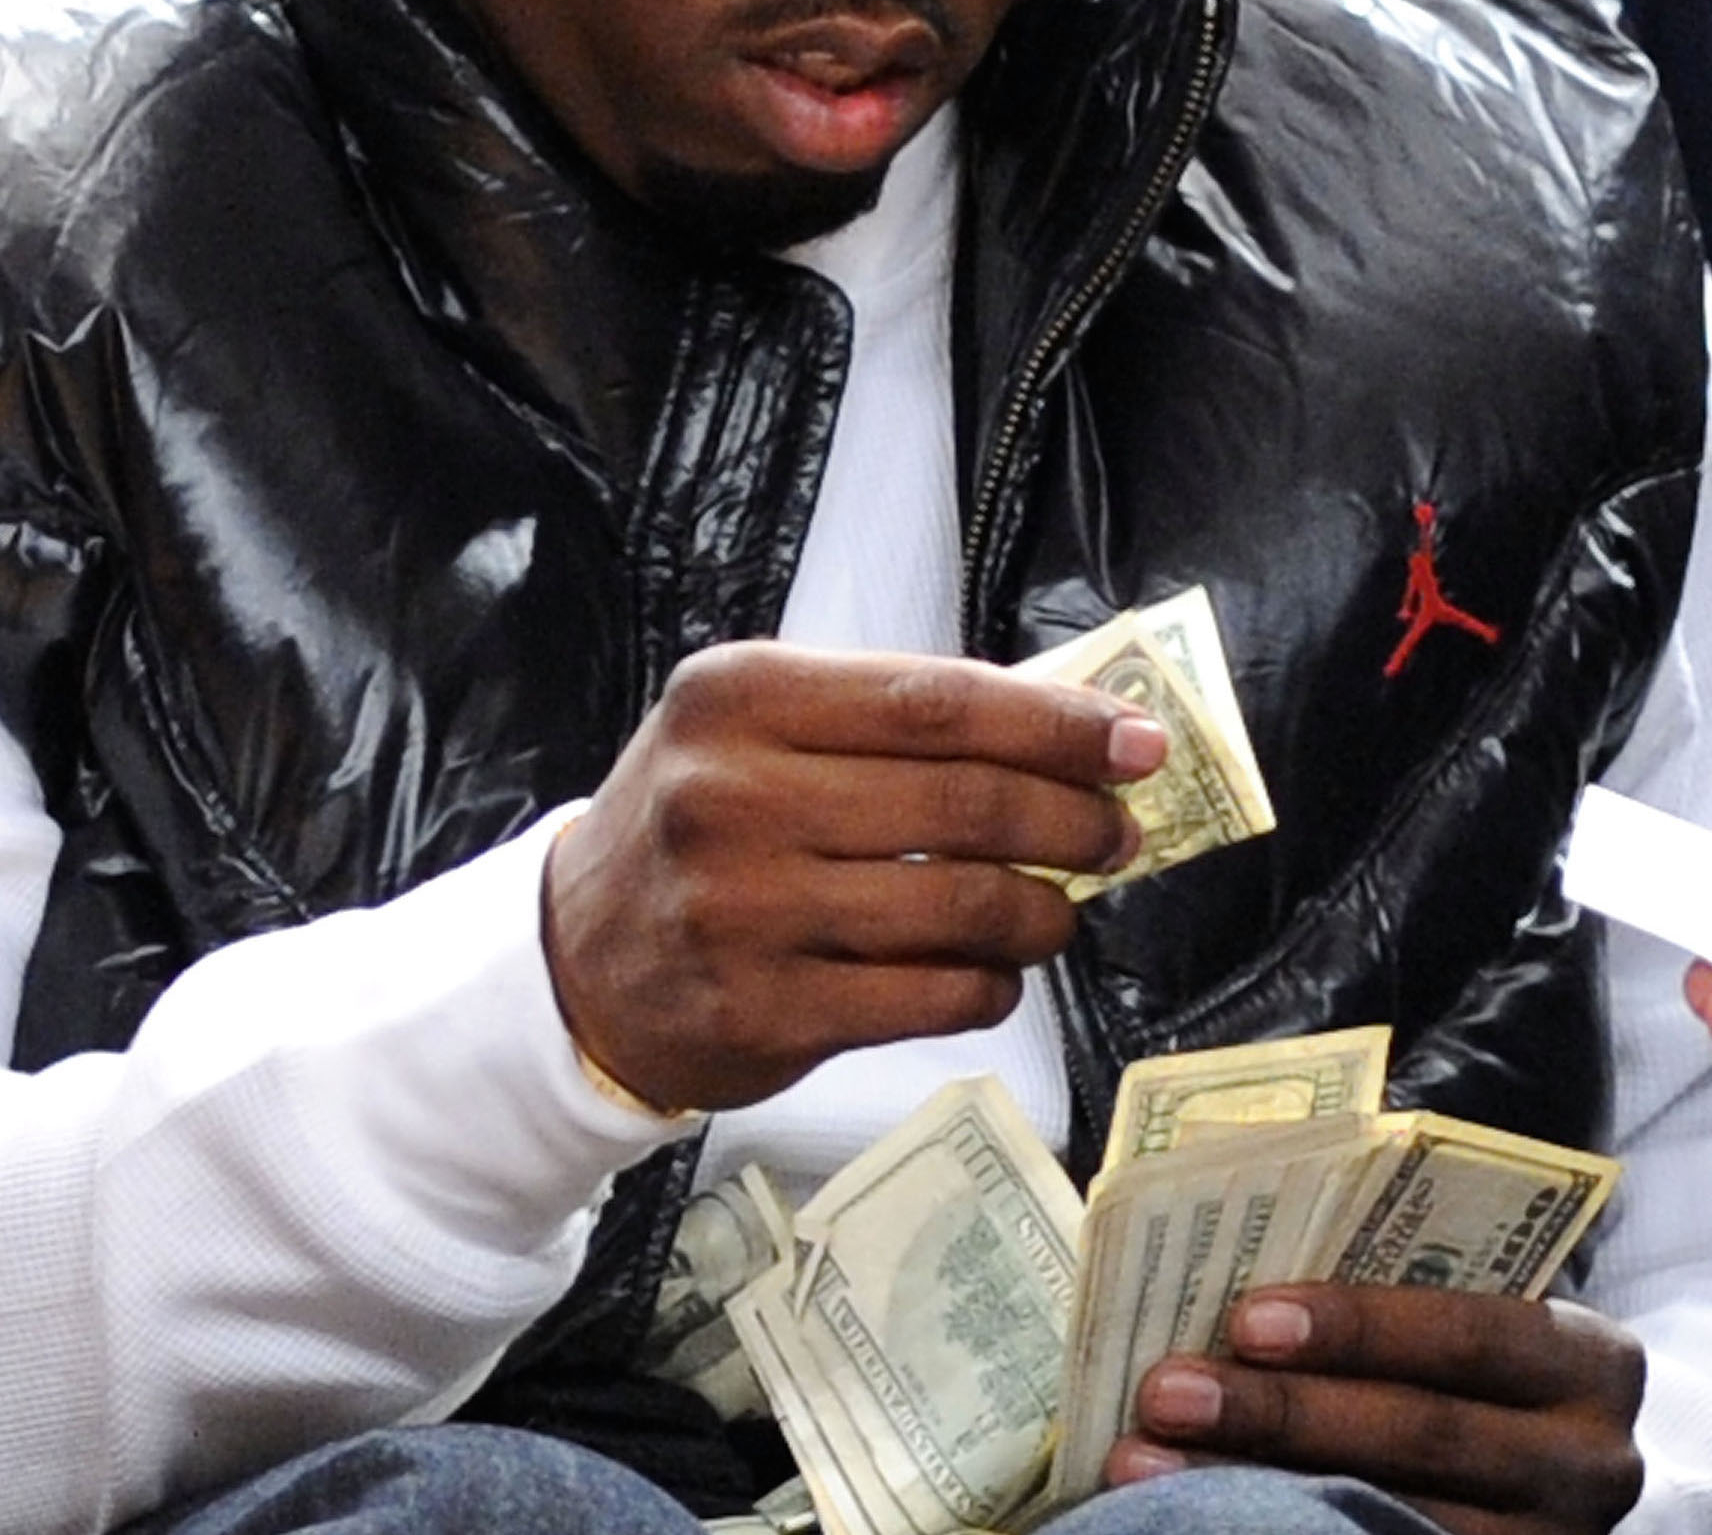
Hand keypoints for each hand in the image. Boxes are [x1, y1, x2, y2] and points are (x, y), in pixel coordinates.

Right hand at [541, 642, 1165, 1113]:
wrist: (577, 963)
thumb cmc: (697, 824)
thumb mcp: (755, 731)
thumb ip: (883, 719)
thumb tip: (1062, 723)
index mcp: (739, 696)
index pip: (934, 702)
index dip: (1054, 724)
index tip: (1134, 744)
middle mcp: (733, 795)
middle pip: (962, 803)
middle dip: (1071, 820)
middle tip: (1118, 834)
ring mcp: (745, 910)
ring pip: (959, 907)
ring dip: (1043, 912)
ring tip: (1060, 911)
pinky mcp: (765, 1014)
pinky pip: (930, 998)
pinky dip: (990, 985)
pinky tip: (993, 973)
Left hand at [1109, 1286, 1644, 1534]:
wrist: (1543, 1464)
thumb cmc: (1466, 1347)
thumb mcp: (1465, 1295)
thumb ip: (1387, 1260)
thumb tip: (1224, 1199)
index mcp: (1587, 1361)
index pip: (1468, 1335)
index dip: (1357, 1326)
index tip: (1245, 1317)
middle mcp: (1588, 1467)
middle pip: (1420, 1439)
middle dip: (1280, 1413)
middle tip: (1164, 1390)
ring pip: (1388, 1524)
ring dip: (1250, 1493)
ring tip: (1144, 1461)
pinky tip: (1202, 1520)